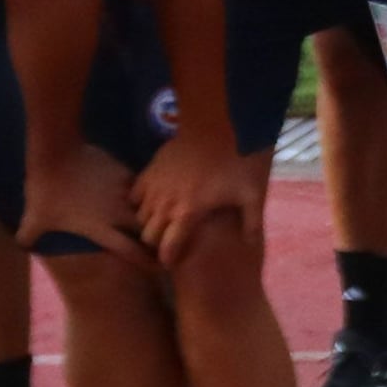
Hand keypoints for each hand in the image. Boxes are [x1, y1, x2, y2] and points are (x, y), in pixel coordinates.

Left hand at [19, 145, 149, 265]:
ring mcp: (123, 191)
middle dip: (152, 237)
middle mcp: (119, 213)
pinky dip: (136, 194)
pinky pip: (136, 187)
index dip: (144, 261)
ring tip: (146, 217)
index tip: (154, 266)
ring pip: (144, 207)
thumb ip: (28, 236)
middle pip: (146, 230)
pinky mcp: (123, 172)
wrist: (57, 152)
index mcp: (101, 228)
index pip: (132, 250)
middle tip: (153, 240)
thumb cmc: (46, 190)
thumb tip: (21, 246)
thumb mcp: (33, 218)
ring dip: (145, 215)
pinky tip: (131, 193)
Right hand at [133, 126, 251, 262]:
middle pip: (148, 234)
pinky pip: (134, 194)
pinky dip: (139, 202)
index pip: (167, 247)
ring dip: (148, 223)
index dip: (168, 258)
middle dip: (156, 243)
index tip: (172, 263)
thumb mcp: (253, 194)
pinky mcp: (149, 169)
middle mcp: (165, 202)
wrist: (220, 124)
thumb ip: (251, 223)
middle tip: (168, 243)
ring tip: (160, 226)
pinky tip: (152, 202)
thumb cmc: (239, 161)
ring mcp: (154, 184)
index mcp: (188, 212)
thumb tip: (251, 244)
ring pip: (139, 215)